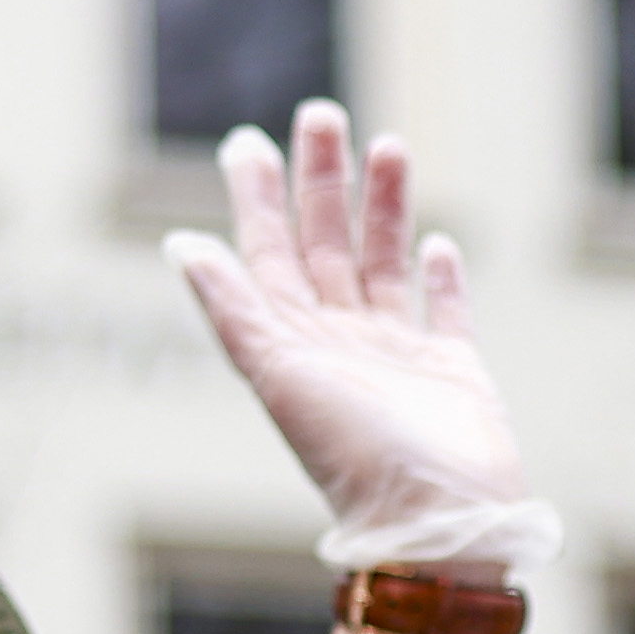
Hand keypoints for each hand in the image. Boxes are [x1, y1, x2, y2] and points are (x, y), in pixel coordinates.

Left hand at [165, 104, 550, 576]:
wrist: (438, 519)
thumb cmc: (355, 455)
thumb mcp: (279, 374)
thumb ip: (233, 308)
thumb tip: (180, 245)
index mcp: (293, 340)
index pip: (267, 252)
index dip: (256, 197)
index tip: (248, 141)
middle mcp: (341, 342)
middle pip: (325, 244)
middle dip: (322, 180)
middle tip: (321, 114)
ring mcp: (398, 356)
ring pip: (384, 264)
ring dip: (383, 207)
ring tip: (389, 145)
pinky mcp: (454, 373)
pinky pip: (443, 314)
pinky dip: (440, 277)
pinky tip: (437, 242)